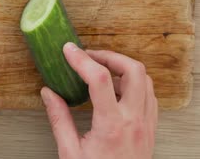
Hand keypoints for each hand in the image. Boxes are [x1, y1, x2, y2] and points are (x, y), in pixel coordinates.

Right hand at [41, 43, 157, 158]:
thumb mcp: (70, 152)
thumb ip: (59, 119)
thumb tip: (49, 93)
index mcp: (111, 126)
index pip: (99, 79)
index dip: (82, 59)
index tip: (69, 50)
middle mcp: (134, 121)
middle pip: (134, 70)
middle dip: (110, 56)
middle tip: (90, 57)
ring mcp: (146, 124)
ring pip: (146, 80)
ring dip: (124, 69)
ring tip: (102, 72)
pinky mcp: (150, 129)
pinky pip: (150, 96)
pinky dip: (134, 85)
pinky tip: (117, 91)